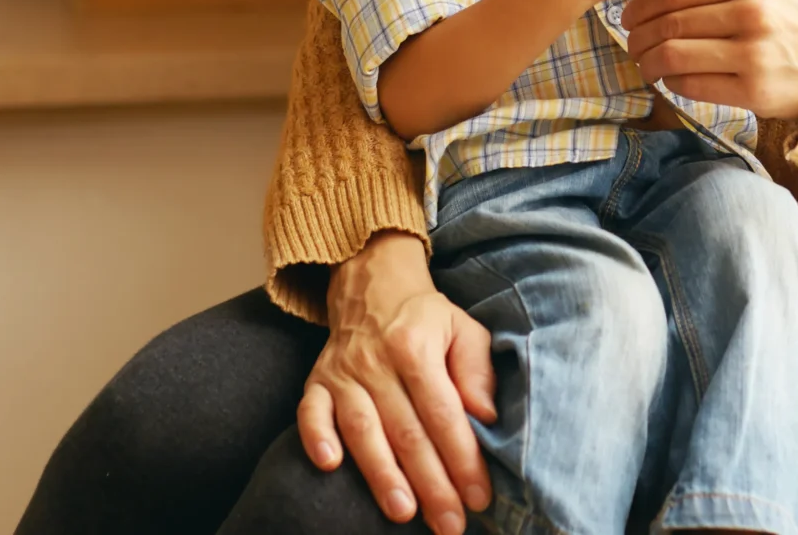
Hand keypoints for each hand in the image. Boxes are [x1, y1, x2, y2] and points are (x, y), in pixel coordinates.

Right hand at [299, 231, 495, 532]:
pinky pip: (310, 413)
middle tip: (449, 525)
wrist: (372, 285)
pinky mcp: (317, 383)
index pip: (443, 412)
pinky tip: (328, 466)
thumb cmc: (426, 319)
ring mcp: (343, 373)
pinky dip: (315, 438)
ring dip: (381, 474)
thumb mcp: (464, 329)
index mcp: (417, 347)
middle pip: (406, 431)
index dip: (462, 458)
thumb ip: (478, 371)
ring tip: (402, 511)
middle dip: (431, 484)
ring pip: (362, 430)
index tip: (480, 497)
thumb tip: (487, 416)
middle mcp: (377, 361)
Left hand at [622, 0, 797, 120]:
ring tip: (645, 65)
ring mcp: (753, 53)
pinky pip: (692, 85)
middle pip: (670, 23)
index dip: (641, 5)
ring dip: (649, 62)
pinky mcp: (753, 90)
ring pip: (674, 55)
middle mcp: (752, 12)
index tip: (628, 16)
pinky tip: (672, 81)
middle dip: (638, 36)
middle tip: (630, 44)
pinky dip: (672, 83)